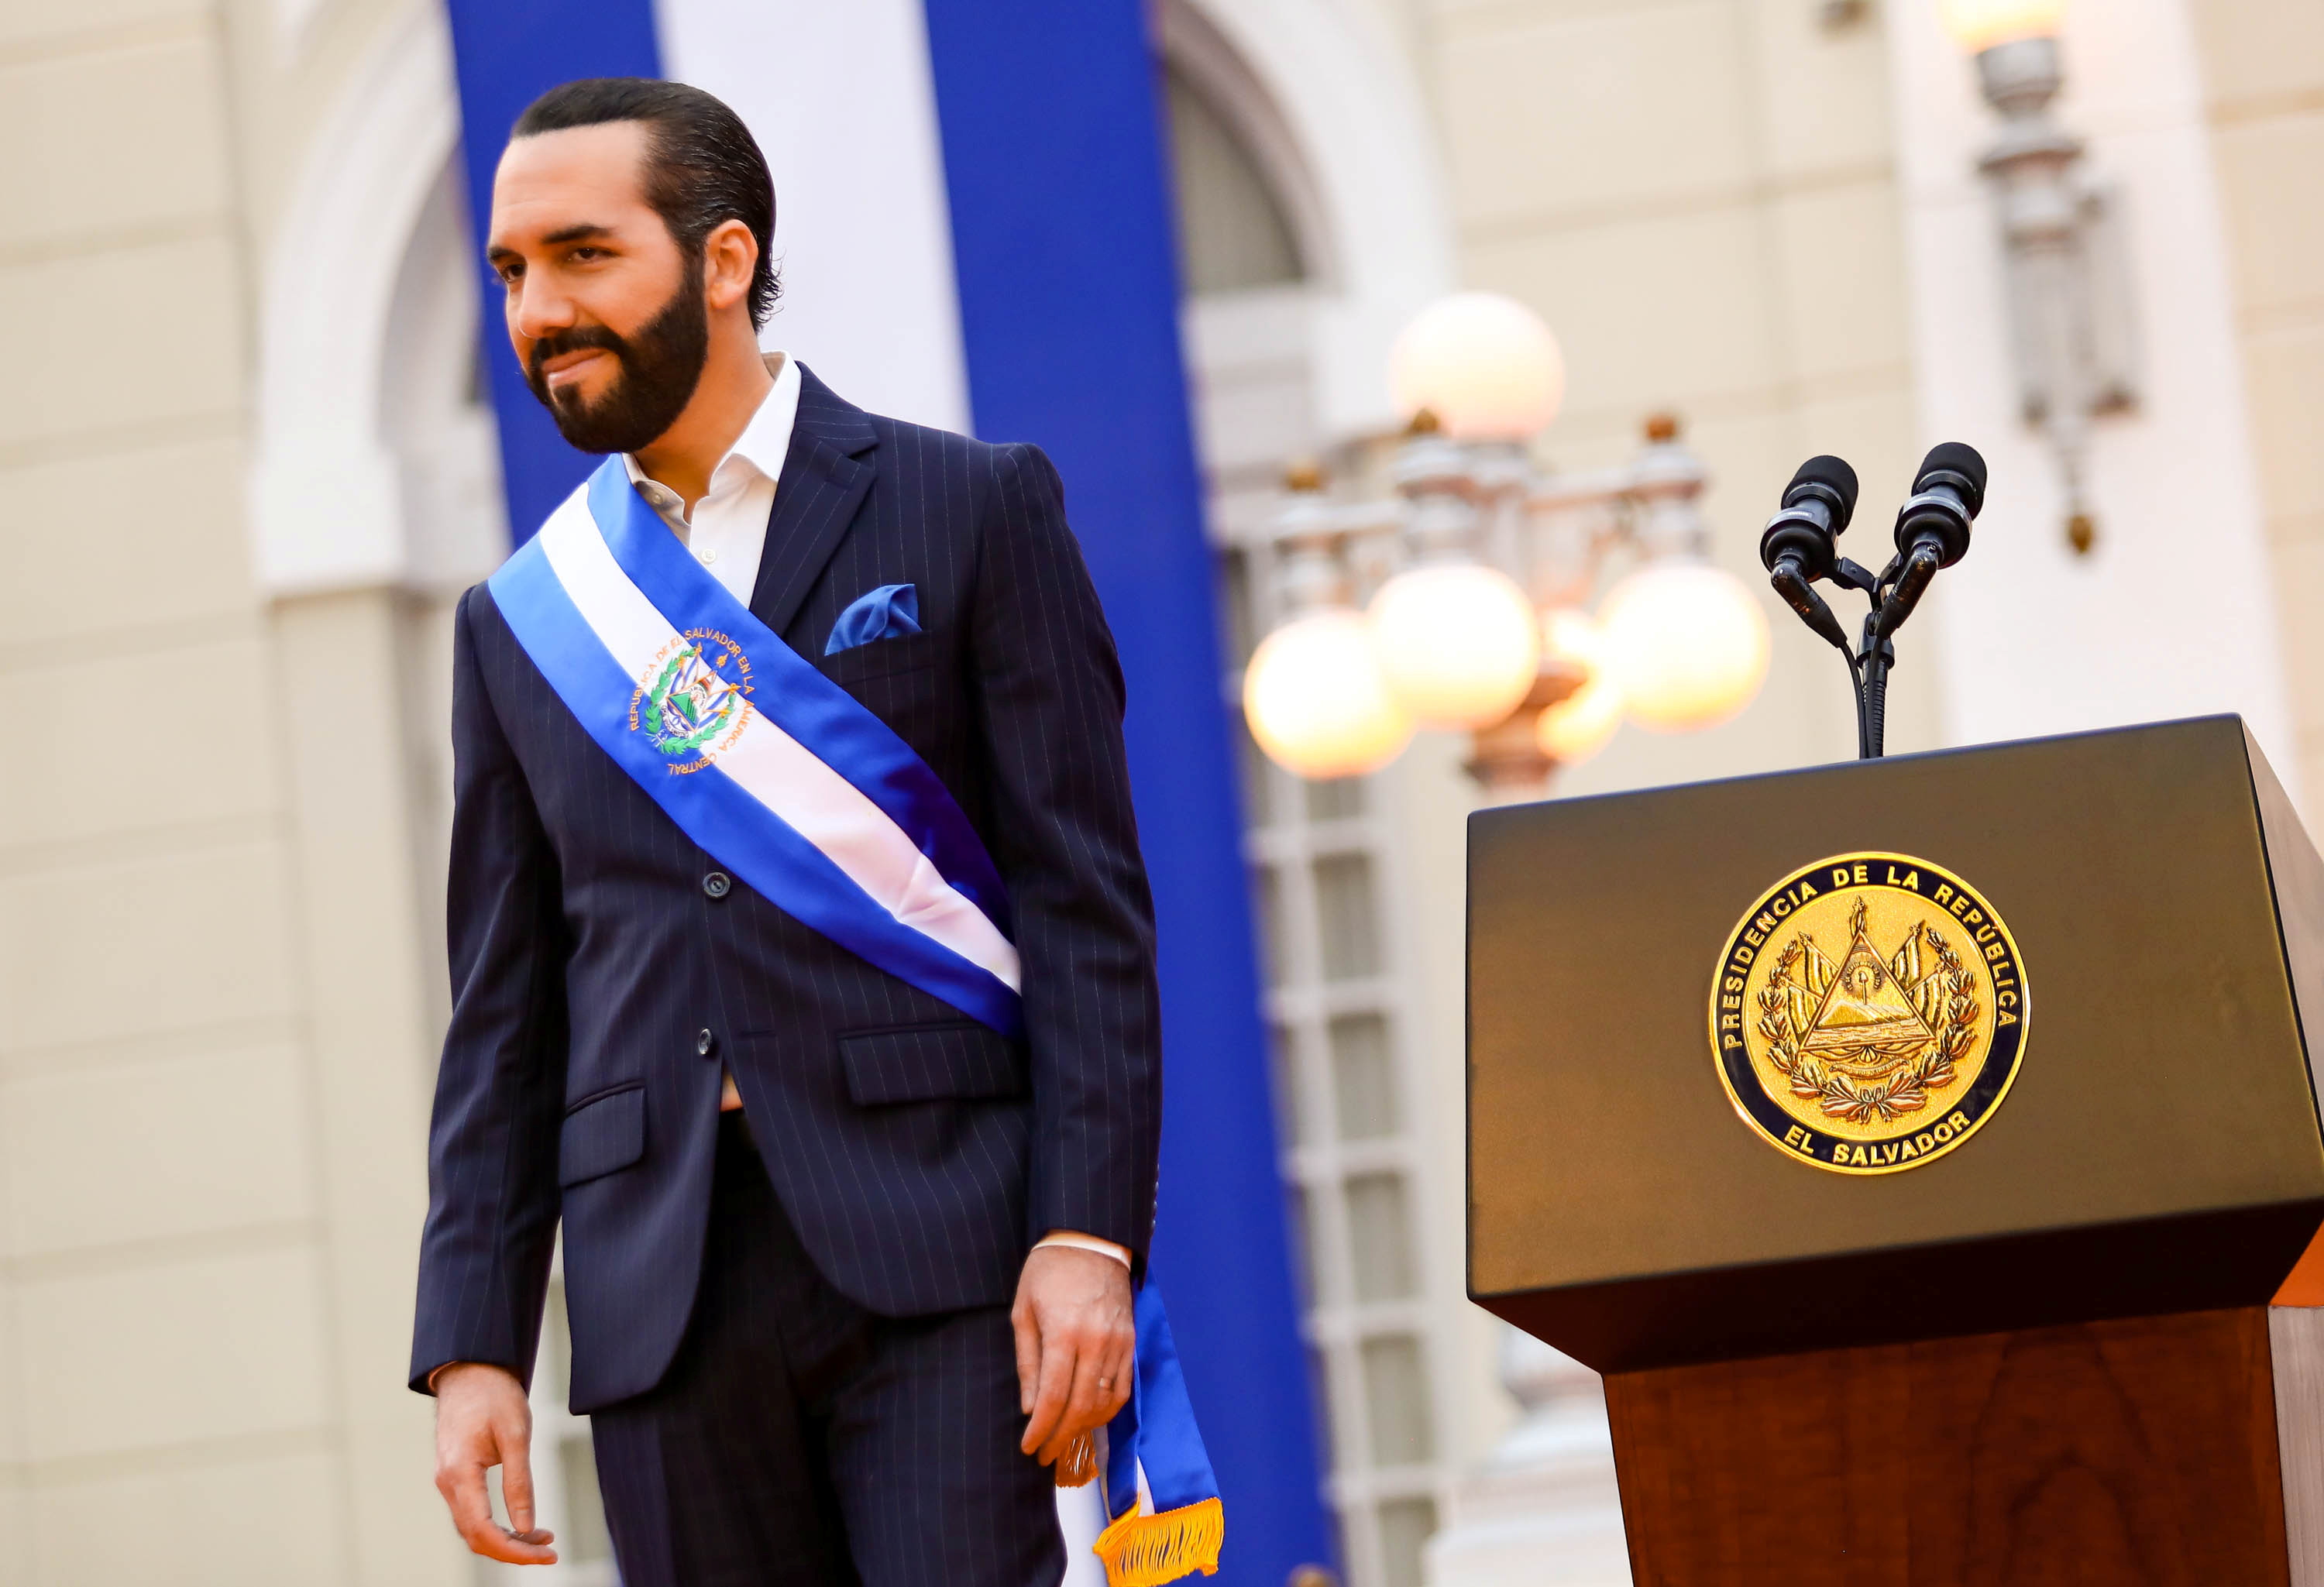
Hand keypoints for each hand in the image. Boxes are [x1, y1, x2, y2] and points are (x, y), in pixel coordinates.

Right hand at [432, 1363, 557, 1564]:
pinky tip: (522, 1524)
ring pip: (472, 1529)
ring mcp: (447, 1481)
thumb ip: (520, 1482)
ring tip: (543, 1538)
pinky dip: (496, 1526)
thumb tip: (527, 1525)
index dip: (514, 1550)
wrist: (471, 1371)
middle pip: (476, 1537)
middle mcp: (447, 1483)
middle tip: (550, 1551)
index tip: (546, 1553)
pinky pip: (471, 1514)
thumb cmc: (494, 1395)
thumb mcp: (516, 1434)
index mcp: (459, 1473)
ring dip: (506, 1540)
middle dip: (513, 1551)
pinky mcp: (454, 1477)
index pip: (483, 1530)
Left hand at [1011, 1245, 1134, 1466]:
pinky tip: (1090, 1417)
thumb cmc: (1048, 1272)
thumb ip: (1027, 1361)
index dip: (1041, 1429)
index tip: (1030, 1447)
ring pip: (1105, 1402)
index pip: (1052, 1398)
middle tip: (1045, 1454)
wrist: (1090, 1240)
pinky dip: (1107, 1409)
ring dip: (1084, 1428)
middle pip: (1080, 1406)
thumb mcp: (1023, 1311)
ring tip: (1065, 1438)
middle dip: (1061, 1437)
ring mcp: (1118, 1342)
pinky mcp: (1130, 1341)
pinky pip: (1123, 1387)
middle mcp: (1095, 1341)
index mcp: (1063, 1333)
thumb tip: (1030, 1407)